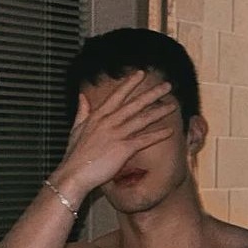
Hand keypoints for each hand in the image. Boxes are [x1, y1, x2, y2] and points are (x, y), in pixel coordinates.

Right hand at [54, 70, 179, 195]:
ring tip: (173, 105)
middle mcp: (109, 122)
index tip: (141, 73)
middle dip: (152, 93)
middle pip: (134, 104)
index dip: (130, 84)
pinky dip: (158, 135)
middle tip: (167, 85)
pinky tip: (170, 131)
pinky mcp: (123, 148)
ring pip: (142, 119)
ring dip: (159, 112)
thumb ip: (82, 111)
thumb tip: (82, 96)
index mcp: (98, 116)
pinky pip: (144, 140)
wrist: (74, 173)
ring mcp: (117, 134)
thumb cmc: (74, 155)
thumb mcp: (75, 129)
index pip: (117, 95)